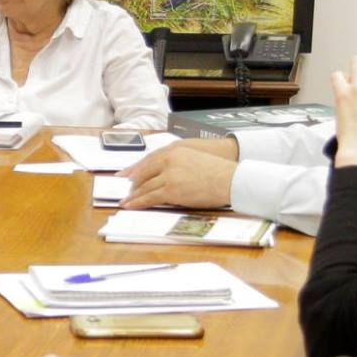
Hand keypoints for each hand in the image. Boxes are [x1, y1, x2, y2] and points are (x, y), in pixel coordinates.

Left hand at [121, 142, 237, 209]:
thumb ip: (178, 162)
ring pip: (145, 186)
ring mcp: (168, 175)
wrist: (231, 180)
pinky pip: (149, 197)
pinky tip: (131, 205)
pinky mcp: (170, 190)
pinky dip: (138, 202)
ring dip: (134, 195)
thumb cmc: (219, 172)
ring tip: (127, 200)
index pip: (149, 160)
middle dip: (133, 182)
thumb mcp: (194, 159)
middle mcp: (168, 160)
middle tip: (126, 189)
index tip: (125, 174)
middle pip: (144, 172)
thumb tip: (167, 174)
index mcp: (174, 151)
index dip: (135, 168)